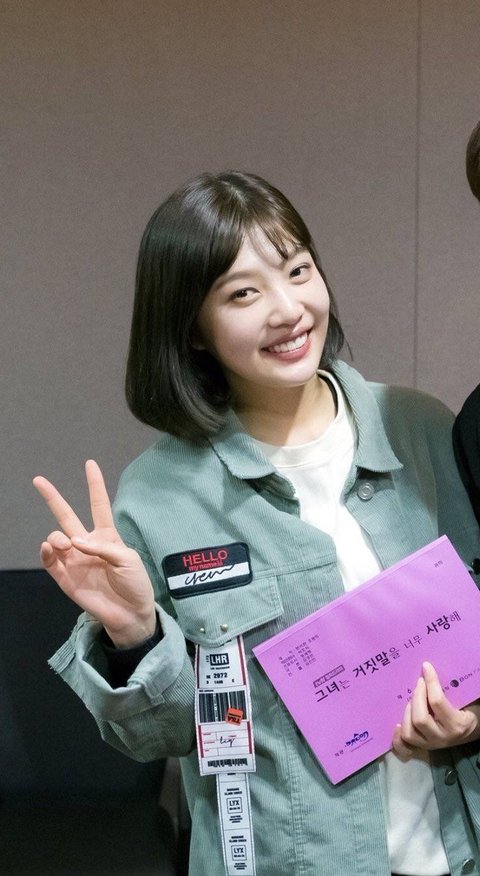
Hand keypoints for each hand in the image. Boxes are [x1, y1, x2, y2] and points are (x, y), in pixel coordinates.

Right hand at [33, 460, 156, 646]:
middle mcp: (87, 544)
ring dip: (57, 536)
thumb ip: (103, 547)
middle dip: (53, 497)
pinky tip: (52, 548)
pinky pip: (50, 561)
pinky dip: (47, 552)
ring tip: (67, 546)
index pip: (98, 504)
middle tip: (38, 480)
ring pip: (56, 537)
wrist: (130, 614)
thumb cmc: (135, 584)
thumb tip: (74, 542)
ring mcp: (74, 560)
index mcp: (107, 536)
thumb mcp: (128, 560)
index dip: (95, 485)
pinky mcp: (65, 578)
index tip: (90, 464)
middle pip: (66, 515)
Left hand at [392, 661, 479, 760]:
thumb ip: (452, 688)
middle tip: (419, 682)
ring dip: (407, 713)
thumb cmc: (469, 710)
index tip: (426, 666)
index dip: (430, 682)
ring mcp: (431, 745)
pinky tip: (397, 724)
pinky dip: (398, 737)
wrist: (472, 731)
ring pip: (409, 732)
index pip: (437, 702)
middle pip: (420, 719)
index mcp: (457, 724)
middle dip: (416, 696)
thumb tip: (431, 668)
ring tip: (412, 701)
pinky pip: (405, 747)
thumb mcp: (466, 699)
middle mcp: (442, 738)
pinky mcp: (422, 748)